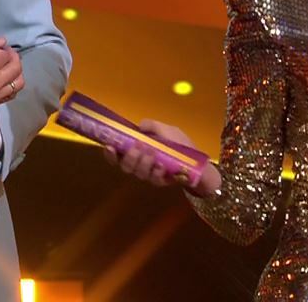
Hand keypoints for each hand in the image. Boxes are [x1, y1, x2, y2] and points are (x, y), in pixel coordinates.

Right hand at [0, 35, 23, 112]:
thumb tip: (1, 41)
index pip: (6, 55)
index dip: (0, 48)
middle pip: (16, 68)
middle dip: (11, 57)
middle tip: (1, 53)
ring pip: (18, 82)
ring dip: (15, 71)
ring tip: (4, 65)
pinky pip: (11, 94)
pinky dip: (12, 84)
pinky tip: (3, 77)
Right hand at [100, 120, 220, 196]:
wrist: (198, 161)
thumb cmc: (179, 144)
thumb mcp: (166, 129)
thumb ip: (152, 126)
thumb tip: (139, 126)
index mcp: (137, 151)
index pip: (117, 155)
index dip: (110, 153)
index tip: (109, 146)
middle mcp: (140, 164)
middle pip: (124, 166)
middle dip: (130, 156)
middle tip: (138, 147)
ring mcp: (149, 174)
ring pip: (137, 173)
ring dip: (143, 162)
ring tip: (152, 153)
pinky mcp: (160, 182)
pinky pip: (153, 179)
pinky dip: (156, 171)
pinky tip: (162, 165)